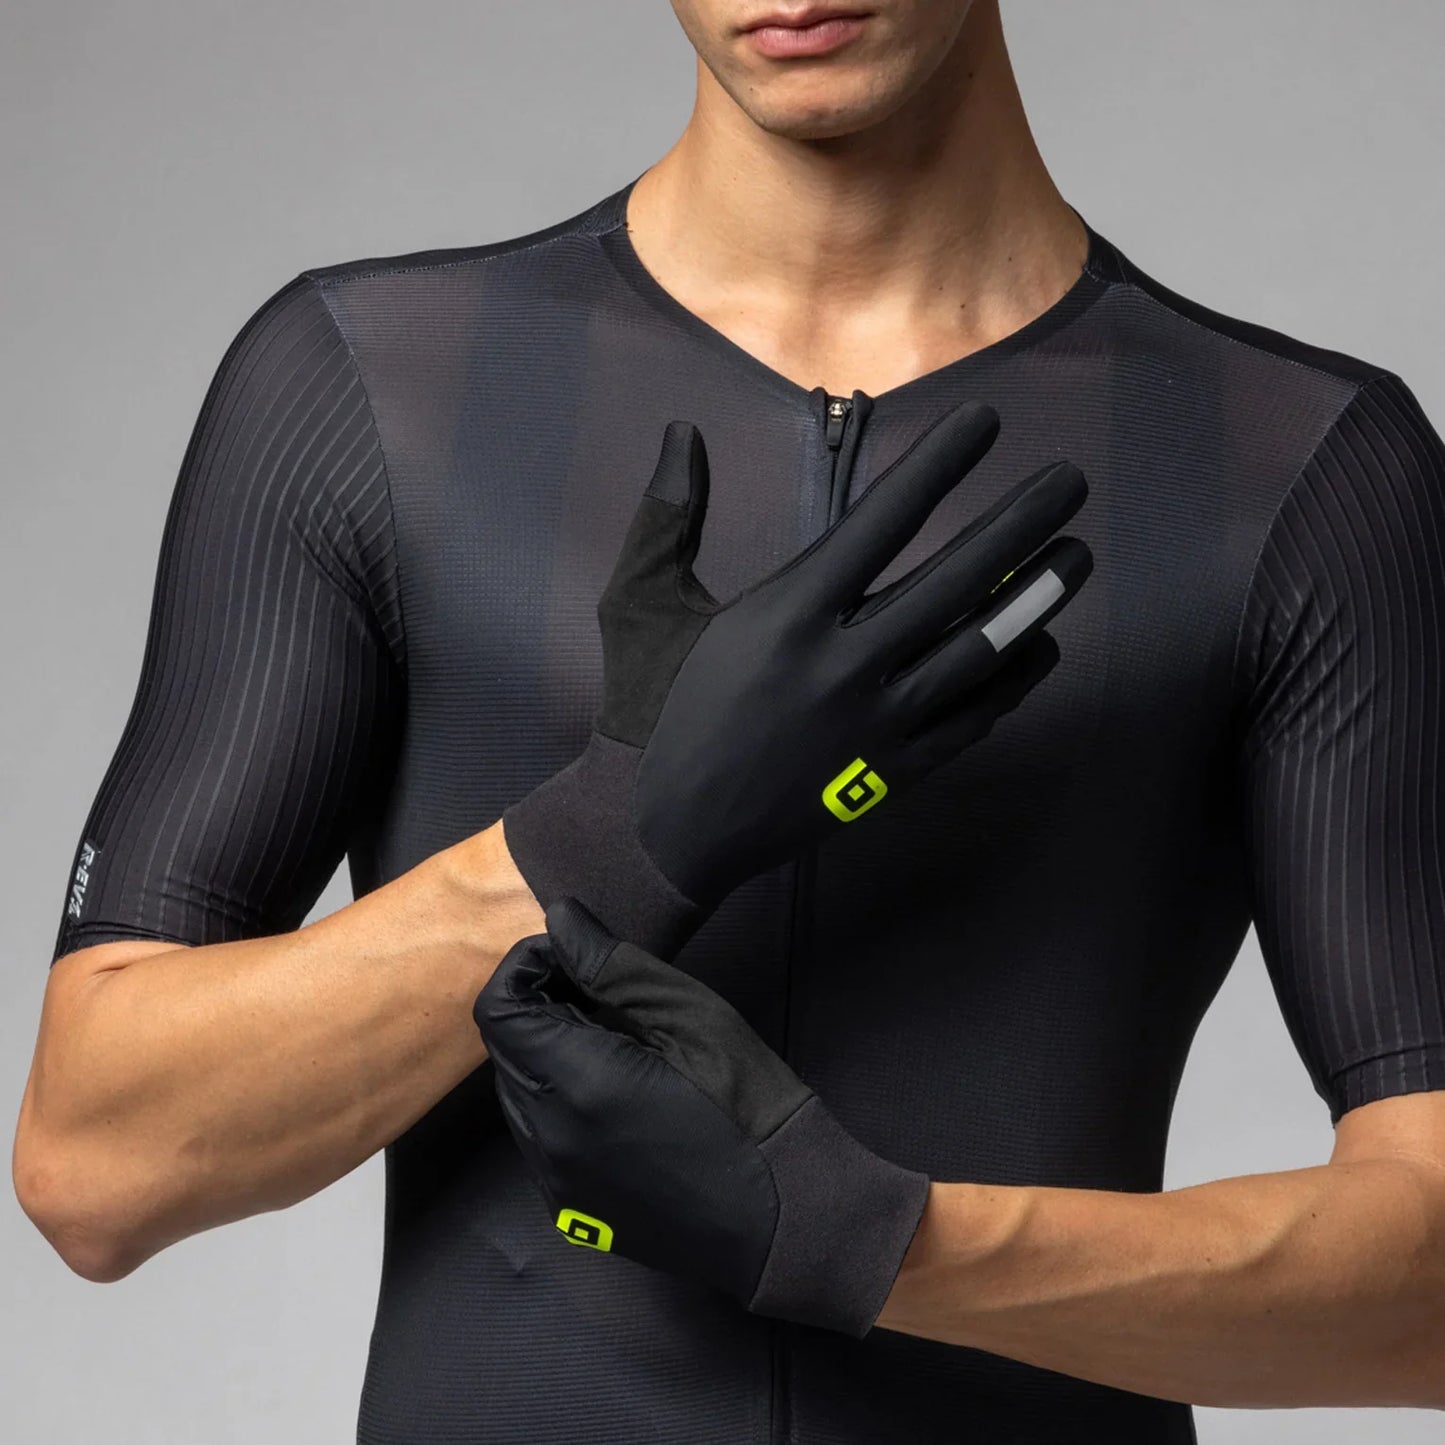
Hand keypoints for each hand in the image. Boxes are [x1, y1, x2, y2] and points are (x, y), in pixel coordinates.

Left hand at [474, 896, 932, 1337]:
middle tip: (604, 995)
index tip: (575, 957)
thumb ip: (611, 965)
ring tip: (617, 1044)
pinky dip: (560, 1101)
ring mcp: (554, 1179)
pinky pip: (538, 1137)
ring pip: (518, 1094)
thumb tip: (558, 920)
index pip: (499, 1007)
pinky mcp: (569, 1207)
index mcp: (575, 1081)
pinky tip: (619, 1095)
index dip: (526, 969)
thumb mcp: (689, 1014)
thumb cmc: (747, 1104)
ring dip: (547, 1055)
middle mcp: (548, 1136)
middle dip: (539, 1008)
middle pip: (503, 1050)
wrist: (786, 1215)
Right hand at [503, 400, 1091, 954]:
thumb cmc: (649, 709)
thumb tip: (682, 432)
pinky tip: (1044, 646)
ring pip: (981, 650)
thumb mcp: (639, 605)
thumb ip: (666, 516)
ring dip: (1038, 598)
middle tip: (1071, 480)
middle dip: (1021, 522)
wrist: (664, 832)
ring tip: (1081, 554)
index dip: (939, 464)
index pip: (882, 520)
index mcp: (786, 614)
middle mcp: (843, 664)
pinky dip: (1016, 681)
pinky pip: (974, 720)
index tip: (985, 420)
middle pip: (955, 579)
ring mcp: (876, 724)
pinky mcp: (892, 773)